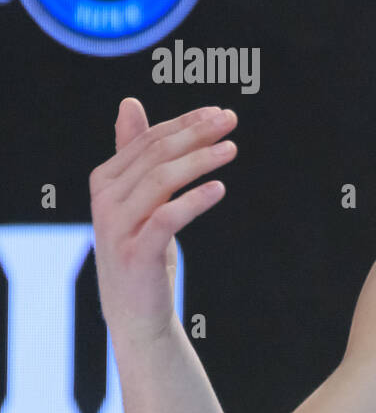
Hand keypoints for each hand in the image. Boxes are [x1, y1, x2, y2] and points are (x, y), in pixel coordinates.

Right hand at [89, 99, 238, 344]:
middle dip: (196, 134)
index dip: (185, 123)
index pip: (149, 140)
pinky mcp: (135, 253)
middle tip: (231, 121)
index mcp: (106, 180)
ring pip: (160, 180)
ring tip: (231, 149)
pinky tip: (219, 189)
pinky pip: (166, 218)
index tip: (220, 112)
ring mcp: (118, 226)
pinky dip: (193, 200)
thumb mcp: (139, 198)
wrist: (135, 310)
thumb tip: (129, 102)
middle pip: (156, 155)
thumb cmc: (141, 247)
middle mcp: (106, 199)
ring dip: (199, 160)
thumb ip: (134, 153)